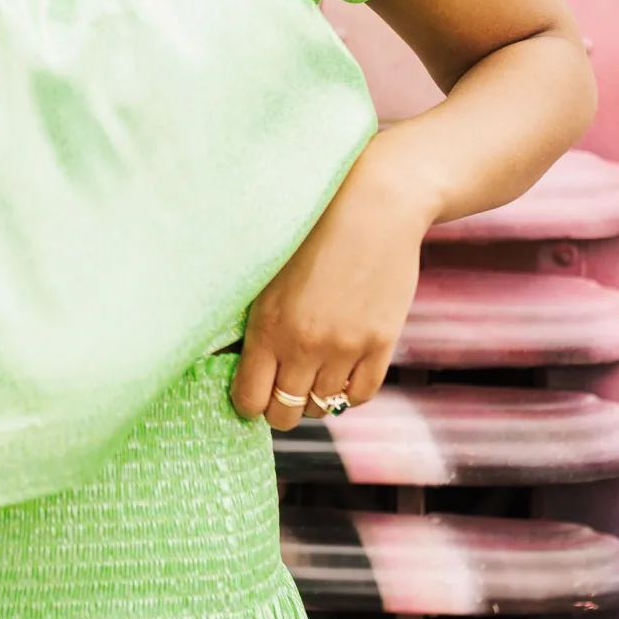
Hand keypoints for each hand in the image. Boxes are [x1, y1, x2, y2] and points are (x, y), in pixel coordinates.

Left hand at [231, 138, 430, 431]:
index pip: (249, 400)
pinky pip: (360, 395)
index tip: (253, 391)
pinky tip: (341, 371)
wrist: (374, 204)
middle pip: (284, 413)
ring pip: (322, 406)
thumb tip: (237, 361)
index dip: (249, 402)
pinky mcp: (381, 343)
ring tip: (312, 372)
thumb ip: (256, 320)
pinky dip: (347, 392)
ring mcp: (345, 347)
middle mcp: (304, 345)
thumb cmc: (312, 230)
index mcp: (267, 326)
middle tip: (282, 387)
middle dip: (279, 406)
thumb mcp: (268, 273)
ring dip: (313, 396)